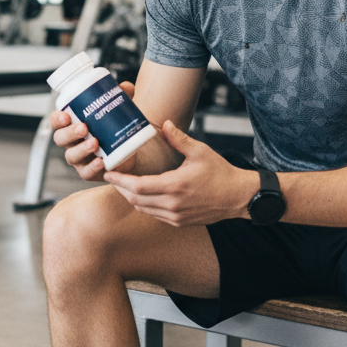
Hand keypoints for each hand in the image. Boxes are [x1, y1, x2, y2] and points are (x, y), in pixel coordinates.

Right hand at [51, 81, 137, 181]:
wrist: (130, 149)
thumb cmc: (115, 127)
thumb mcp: (118, 110)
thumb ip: (121, 96)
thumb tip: (125, 86)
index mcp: (72, 124)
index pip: (57, 121)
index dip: (57, 119)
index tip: (65, 116)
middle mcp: (72, 142)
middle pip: (60, 138)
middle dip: (70, 133)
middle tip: (83, 128)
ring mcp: (79, 158)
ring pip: (71, 156)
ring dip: (80, 149)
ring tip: (94, 143)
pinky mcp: (89, 172)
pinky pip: (86, 172)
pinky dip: (92, 167)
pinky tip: (101, 161)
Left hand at [103, 120, 255, 227]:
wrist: (238, 197)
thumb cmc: (220, 172)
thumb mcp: (200, 151)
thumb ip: (179, 139)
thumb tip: (164, 124)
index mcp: (175, 186)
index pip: (138, 186)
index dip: (120, 180)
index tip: (108, 172)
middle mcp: (173, 204)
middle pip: (135, 200)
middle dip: (120, 188)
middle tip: (111, 176)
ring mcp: (176, 216)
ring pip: (143, 209)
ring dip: (130, 197)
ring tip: (123, 184)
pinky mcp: (179, 222)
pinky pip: (154, 215)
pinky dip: (143, 205)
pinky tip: (141, 194)